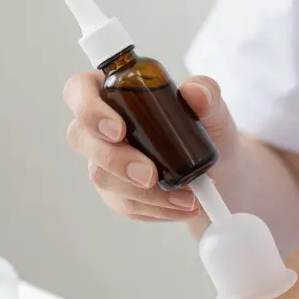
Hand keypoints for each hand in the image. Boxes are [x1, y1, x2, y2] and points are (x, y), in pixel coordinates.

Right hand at [63, 73, 238, 220]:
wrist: (219, 169)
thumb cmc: (206, 128)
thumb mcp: (212, 106)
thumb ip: (205, 92)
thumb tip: (194, 93)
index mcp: (115, 91)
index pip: (79, 90)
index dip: (88, 109)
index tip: (119, 130)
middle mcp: (101, 126)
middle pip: (81, 138)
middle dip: (114, 159)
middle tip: (150, 174)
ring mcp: (104, 161)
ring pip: (101, 177)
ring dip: (141, 192)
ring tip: (186, 196)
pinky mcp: (116, 192)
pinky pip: (125, 204)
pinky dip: (156, 208)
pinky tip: (183, 206)